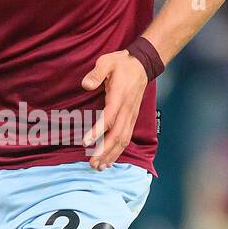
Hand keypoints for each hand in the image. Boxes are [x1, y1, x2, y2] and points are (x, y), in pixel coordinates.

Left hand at [80, 50, 148, 170]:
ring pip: (123, 140)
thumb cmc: (121, 63)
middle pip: (117, 135)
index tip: (85, 142)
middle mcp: (127, 110)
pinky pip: (126, 138)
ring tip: (98, 166)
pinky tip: (109, 160)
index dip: (97, 131)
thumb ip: (96, 73)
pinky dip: (118, 151)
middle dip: (104, 151)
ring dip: (111, 155)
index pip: (109, 118)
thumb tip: (86, 85)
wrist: (142, 64)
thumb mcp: (107, 61)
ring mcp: (131, 115)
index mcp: (119, 97)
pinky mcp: (132, 118)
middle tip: (91, 163)